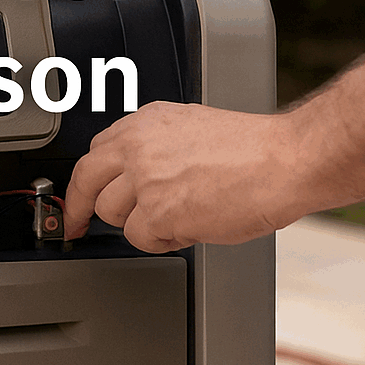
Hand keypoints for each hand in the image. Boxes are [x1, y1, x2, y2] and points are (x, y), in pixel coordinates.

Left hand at [63, 101, 313, 251]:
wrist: (286, 160)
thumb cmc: (255, 150)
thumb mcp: (191, 128)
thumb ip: (156, 147)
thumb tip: (136, 174)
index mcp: (144, 123)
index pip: (95, 153)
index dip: (87, 179)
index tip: (81, 193)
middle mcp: (138, 146)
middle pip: (85, 181)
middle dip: (79, 207)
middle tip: (78, 224)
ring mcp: (144, 179)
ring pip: (112, 213)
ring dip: (139, 224)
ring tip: (177, 217)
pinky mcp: (157, 212)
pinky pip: (140, 238)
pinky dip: (162, 241)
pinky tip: (188, 228)